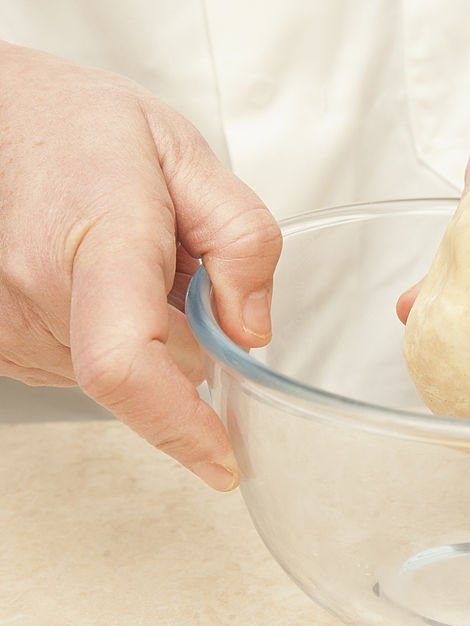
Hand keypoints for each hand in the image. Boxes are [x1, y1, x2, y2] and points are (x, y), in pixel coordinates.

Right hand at [0, 43, 280, 489]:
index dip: (179, 427)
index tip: (223, 461)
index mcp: (98, 238)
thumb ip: (240, 239)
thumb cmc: (82, 129)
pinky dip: (111, 336)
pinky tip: (96, 277)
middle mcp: (35, 290)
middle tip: (174, 262)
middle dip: (187, 336)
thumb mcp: (186, 156)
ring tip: (125, 258)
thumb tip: (252, 331)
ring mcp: (5, 323)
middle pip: (148, 370)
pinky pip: (81, 365)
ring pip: (118, 374)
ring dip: (146, 332)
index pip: (128, 363)